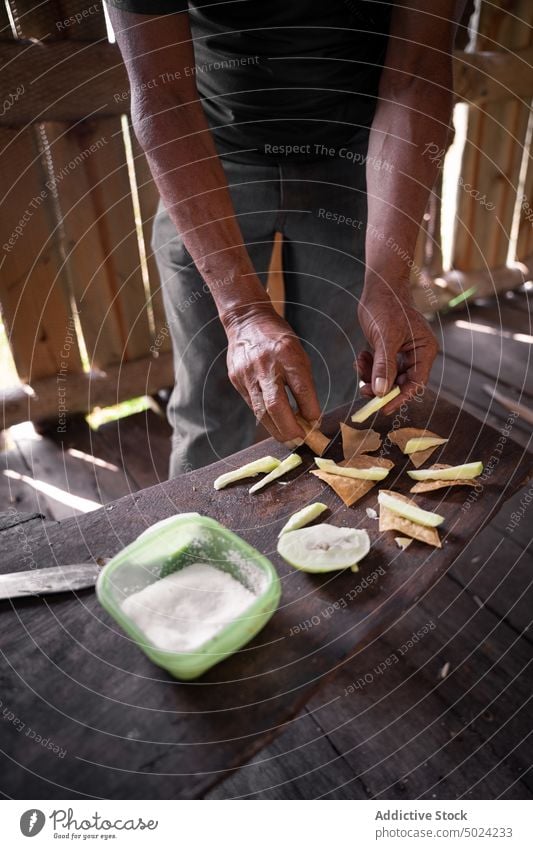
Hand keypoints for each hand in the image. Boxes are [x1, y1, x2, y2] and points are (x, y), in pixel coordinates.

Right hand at [224, 305, 320, 443]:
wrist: (246, 321)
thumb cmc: (278, 338)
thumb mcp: (297, 352)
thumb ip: (303, 381)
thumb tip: (310, 414)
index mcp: (286, 353)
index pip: (301, 388)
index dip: (310, 409)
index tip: (316, 422)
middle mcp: (265, 364)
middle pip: (276, 406)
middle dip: (290, 428)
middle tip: (301, 439)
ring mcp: (247, 374)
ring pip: (261, 412)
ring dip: (277, 430)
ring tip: (289, 439)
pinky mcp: (237, 380)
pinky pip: (253, 406)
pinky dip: (265, 419)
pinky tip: (274, 425)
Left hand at [356, 283, 437, 412]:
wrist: (379, 286)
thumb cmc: (387, 306)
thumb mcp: (384, 337)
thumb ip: (383, 366)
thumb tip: (381, 392)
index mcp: (424, 351)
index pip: (415, 383)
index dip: (399, 397)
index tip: (382, 408)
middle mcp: (416, 354)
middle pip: (400, 383)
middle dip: (381, 387)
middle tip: (363, 390)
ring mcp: (402, 353)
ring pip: (387, 377)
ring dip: (371, 376)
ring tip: (361, 363)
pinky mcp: (389, 351)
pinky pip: (379, 368)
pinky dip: (369, 367)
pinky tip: (362, 356)